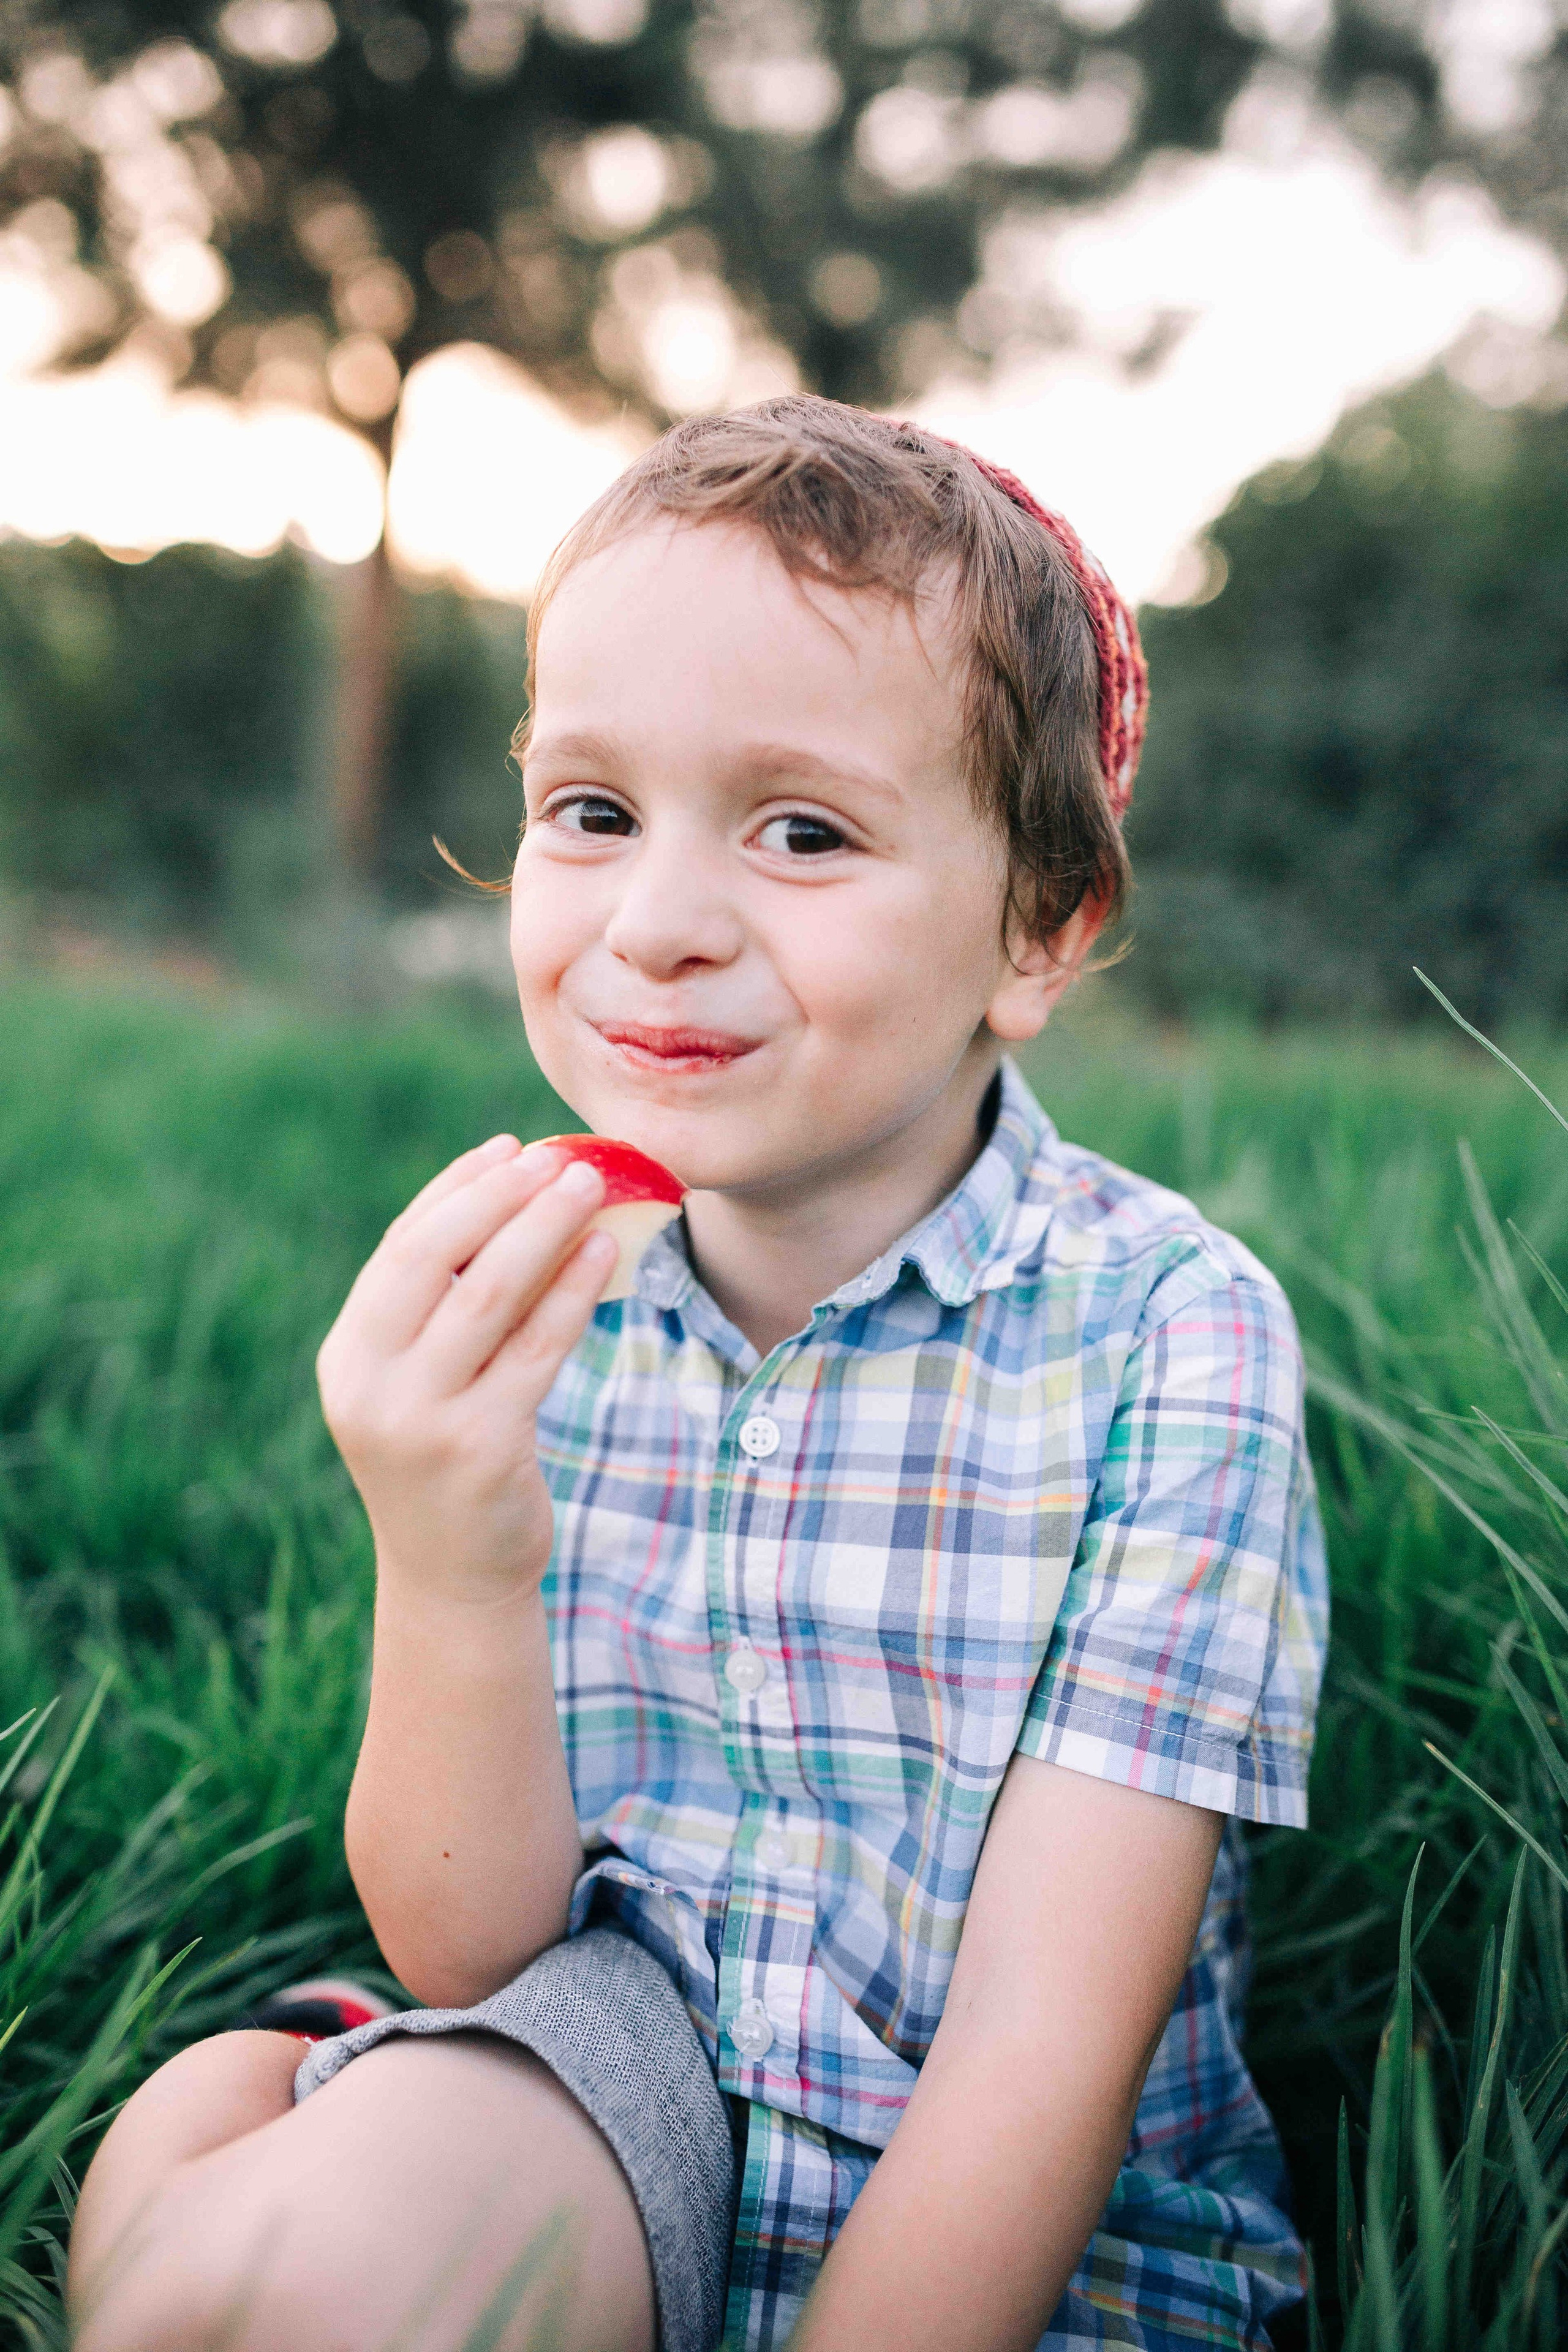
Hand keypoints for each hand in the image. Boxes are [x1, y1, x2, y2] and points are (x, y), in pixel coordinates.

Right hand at [318, 1134, 616, 1604]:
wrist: (453, 1575)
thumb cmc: (445, 1457)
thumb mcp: (418, 1382)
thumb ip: (439, 1309)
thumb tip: (510, 1199)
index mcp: (347, 1356)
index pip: (401, 1249)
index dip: (456, 1191)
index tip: (507, 1149)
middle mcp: (370, 1384)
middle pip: (437, 1259)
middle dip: (500, 1198)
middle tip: (557, 1158)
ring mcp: (422, 1418)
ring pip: (491, 1295)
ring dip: (545, 1229)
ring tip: (592, 1187)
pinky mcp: (482, 1446)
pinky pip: (537, 1349)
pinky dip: (572, 1292)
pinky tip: (606, 1253)